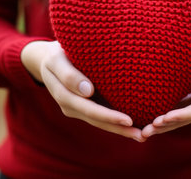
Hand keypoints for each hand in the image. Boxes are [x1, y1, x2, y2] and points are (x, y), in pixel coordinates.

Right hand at [21, 40, 144, 141]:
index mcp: (63, 94)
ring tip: (142, 136)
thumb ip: (69, 75)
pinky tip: (133, 127)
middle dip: (119, 128)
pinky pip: (100, 117)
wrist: (48, 58)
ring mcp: (77, 108)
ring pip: (99, 122)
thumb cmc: (56, 54)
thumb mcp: (56, 59)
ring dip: (120, 130)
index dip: (108, 116)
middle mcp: (70, 106)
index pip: (89, 109)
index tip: (128, 120)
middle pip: (97, 120)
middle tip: (142, 135)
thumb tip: (88, 92)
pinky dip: (116, 123)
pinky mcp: (85, 106)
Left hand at [141, 49, 190, 137]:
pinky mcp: (185, 104)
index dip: (181, 116)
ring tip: (143, 132)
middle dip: (165, 126)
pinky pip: (173, 115)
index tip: (165, 118)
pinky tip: (145, 125)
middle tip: (147, 130)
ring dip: (160, 128)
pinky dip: (161, 121)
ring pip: (176, 121)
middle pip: (183, 120)